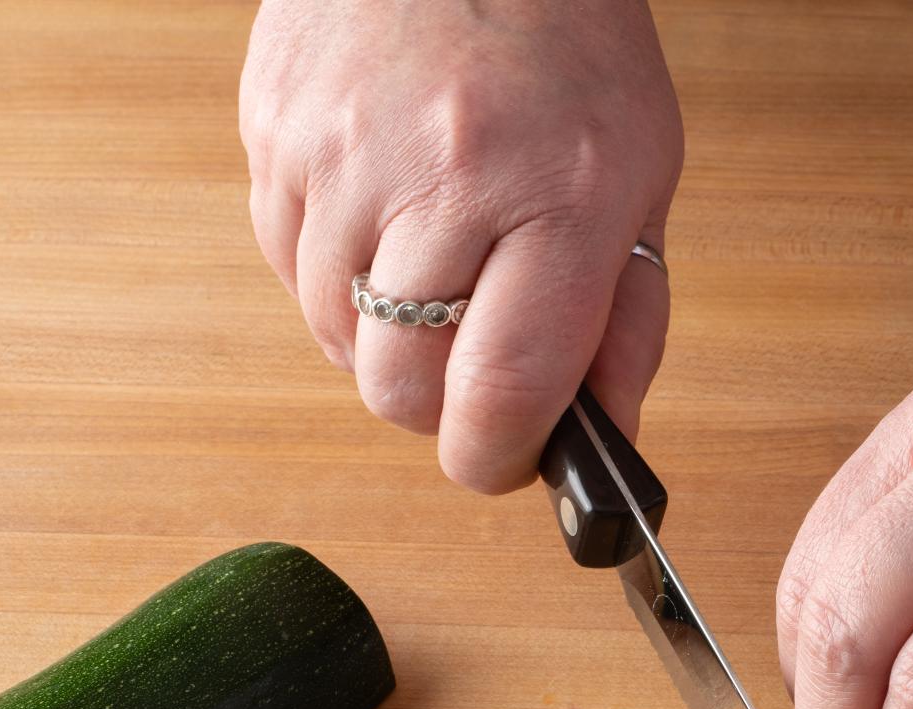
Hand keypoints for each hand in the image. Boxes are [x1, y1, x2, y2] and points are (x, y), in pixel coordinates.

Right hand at [241, 0, 683, 491]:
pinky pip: (293, 272)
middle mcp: (441, 178)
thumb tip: (602, 440)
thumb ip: (627, 319)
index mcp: (556, 196)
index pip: (500, 394)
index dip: (496, 460)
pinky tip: (384, 217)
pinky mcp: (272, 136)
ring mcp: (339, 156)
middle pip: (400, 391)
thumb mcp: (640, 176)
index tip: (506, 459)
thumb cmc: (566, 43)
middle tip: (474, 362)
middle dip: (439, 407)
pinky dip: (337, 278)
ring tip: (434, 264)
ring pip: (338, 342)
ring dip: (385, 340)